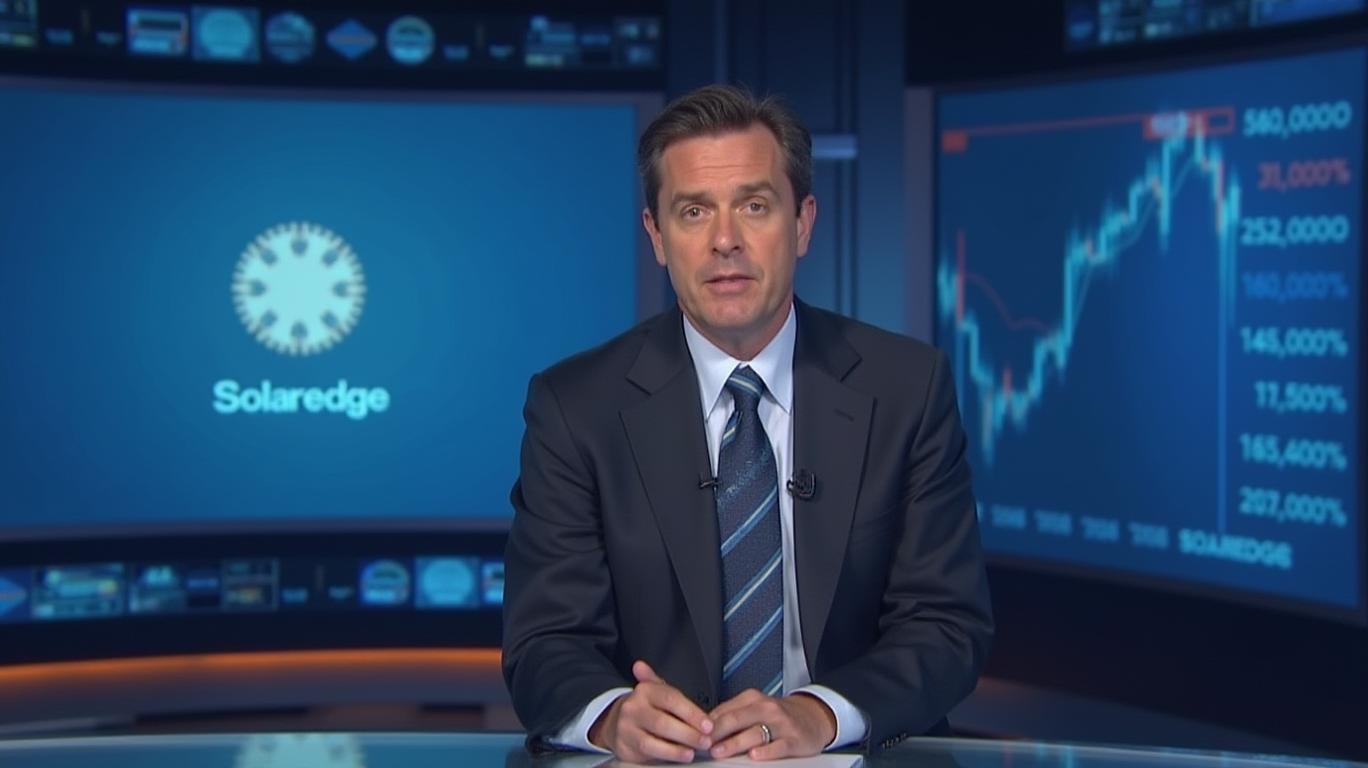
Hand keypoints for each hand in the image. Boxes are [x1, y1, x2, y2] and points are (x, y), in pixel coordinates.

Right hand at [587, 661, 714, 762]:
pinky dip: (665, 756)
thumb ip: (660, 683)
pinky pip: (646, 754)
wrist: (617, 723)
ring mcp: (626, 729)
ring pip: (652, 741)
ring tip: (693, 752)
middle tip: (706, 741)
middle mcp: (633, 708)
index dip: (691, 713)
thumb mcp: (655, 691)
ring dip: (676, 749)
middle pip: (662, 722)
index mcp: (645, 691)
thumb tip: (640, 665)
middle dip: (688, 734)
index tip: (708, 725)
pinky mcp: (624, 747)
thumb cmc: (647, 708)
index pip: (670, 700)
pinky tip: (679, 757)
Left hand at [706, 690, 836, 760]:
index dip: (707, 724)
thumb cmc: (777, 716)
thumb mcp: (754, 708)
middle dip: (717, 732)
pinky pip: (779, 746)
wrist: (812, 716)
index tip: (694, 734)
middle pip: (737, 719)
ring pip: (755, 733)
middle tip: (703, 744)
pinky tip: (754, 756)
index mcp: (752, 699)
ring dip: (734, 743)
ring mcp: (781, 724)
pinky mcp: (794, 739)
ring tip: (719, 752)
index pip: (725, 710)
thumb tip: (704, 728)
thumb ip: (731, 715)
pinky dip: (766, 752)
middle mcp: (766, 708)